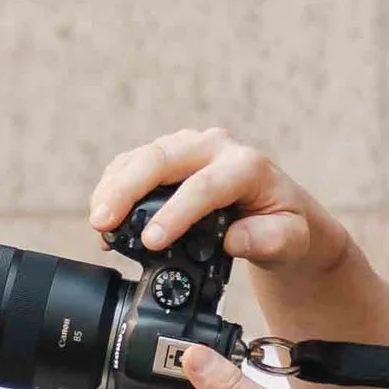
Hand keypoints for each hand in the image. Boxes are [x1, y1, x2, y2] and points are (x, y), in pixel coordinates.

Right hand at [87, 126, 349, 279]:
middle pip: (162, 158)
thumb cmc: (284, 225)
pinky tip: (103, 215)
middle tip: (102, 223)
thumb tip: (234, 240)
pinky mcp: (169, 155)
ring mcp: (189, 147)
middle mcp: (215, 147)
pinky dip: (114, 186)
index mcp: (247, 166)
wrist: (278, 212)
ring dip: (113, 188)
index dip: (174, 213)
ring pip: (141, 157)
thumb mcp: (291, 239)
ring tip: (97, 223)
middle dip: (126, 190)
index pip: (205, 185)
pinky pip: (134, 163)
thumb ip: (270, 239)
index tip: (151, 241)